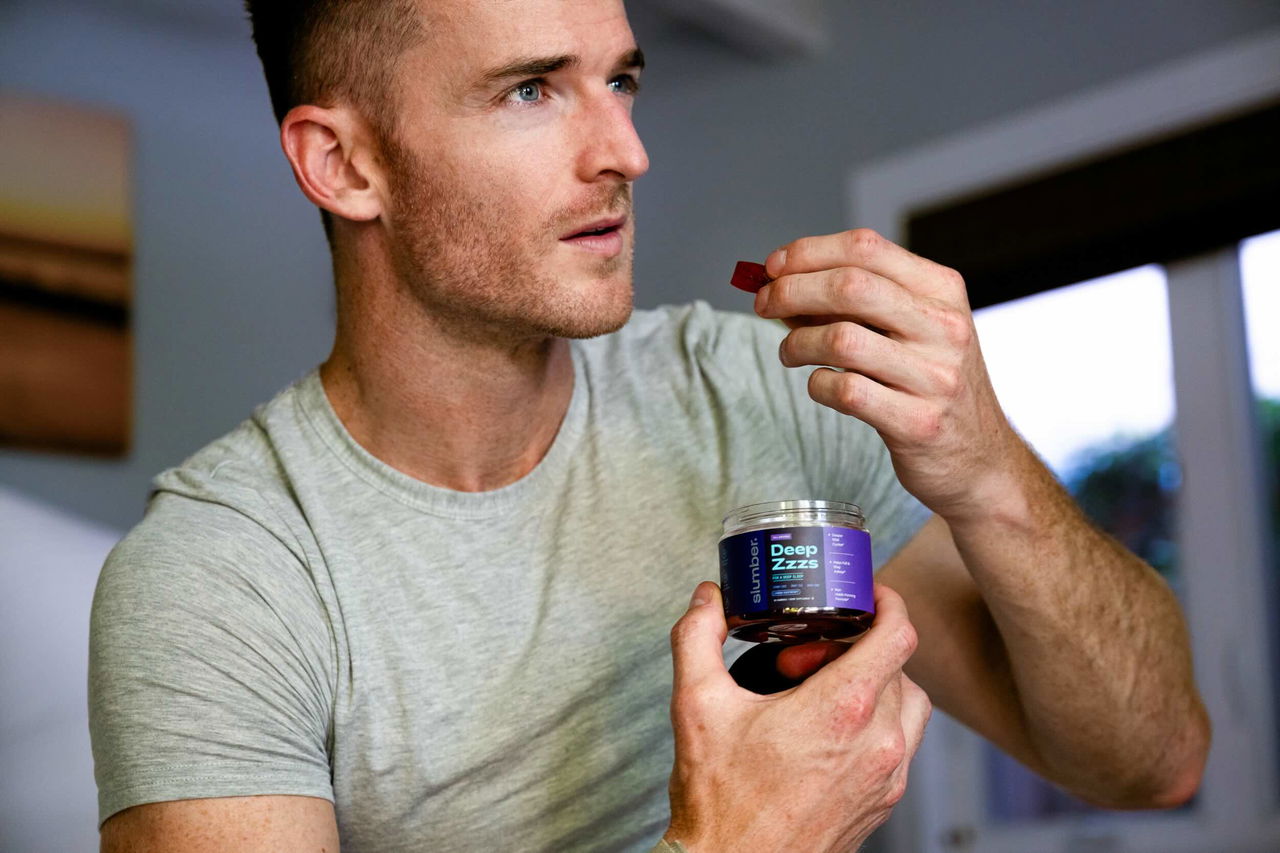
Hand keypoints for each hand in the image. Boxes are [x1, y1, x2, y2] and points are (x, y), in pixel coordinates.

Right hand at [663, 581, 930, 852]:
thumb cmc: (720, 799)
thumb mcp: (696, 705)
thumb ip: (698, 638)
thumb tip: (707, 600)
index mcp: (840, 710)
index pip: (898, 635)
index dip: (889, 603)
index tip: (870, 595)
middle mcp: (877, 743)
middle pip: (898, 666)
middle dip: (858, 647)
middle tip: (809, 655)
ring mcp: (886, 777)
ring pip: (910, 705)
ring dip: (876, 684)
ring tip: (822, 691)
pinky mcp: (884, 803)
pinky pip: (903, 745)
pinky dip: (878, 724)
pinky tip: (828, 731)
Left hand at [755, 228, 1023, 521]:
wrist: (981, 460)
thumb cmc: (933, 386)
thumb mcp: (912, 330)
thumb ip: (856, 303)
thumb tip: (783, 282)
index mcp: (942, 291)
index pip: (865, 248)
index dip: (808, 253)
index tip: (773, 268)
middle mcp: (944, 327)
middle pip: (849, 286)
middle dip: (791, 290)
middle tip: (764, 304)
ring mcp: (935, 376)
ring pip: (841, 339)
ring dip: (797, 342)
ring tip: (790, 353)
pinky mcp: (918, 423)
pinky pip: (845, 391)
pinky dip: (816, 384)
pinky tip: (819, 385)